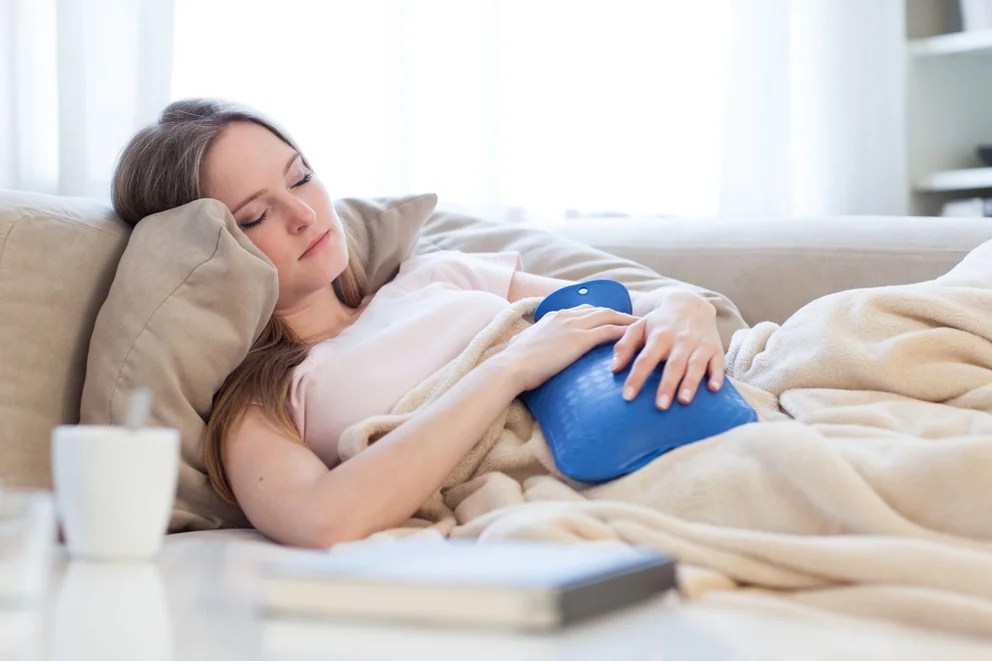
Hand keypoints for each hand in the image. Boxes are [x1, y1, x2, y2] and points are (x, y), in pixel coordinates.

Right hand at [502, 305, 638, 391]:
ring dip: (628, 321)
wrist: (511, 366)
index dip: (599, 314)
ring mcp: (574, 325)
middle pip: (601, 310)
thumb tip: (526, 351)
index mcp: (553, 316)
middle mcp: (566, 316)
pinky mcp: (580, 339)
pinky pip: (610, 332)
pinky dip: (625, 333)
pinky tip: (637, 339)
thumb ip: (531, 344)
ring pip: (609, 317)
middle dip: (620, 314)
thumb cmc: (514, 363)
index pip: (583, 310)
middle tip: (635, 321)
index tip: (611, 319)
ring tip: (644, 328)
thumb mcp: (523, 347)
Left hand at [611, 291, 724, 409]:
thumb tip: (613, 369)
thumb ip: (624, 346)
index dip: (636, 378)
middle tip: (660, 406)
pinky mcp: (716, 348)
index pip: (645, 359)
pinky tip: (714, 389)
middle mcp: (680, 340)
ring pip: (696, 365)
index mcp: (659, 336)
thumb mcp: (639, 327)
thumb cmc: (659, 323)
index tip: (628, 397)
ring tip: (684, 401)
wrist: (690, 304)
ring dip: (690, 383)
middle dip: (667, 385)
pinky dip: (717, 375)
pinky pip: (718, 363)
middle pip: (673, 365)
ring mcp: (699, 344)